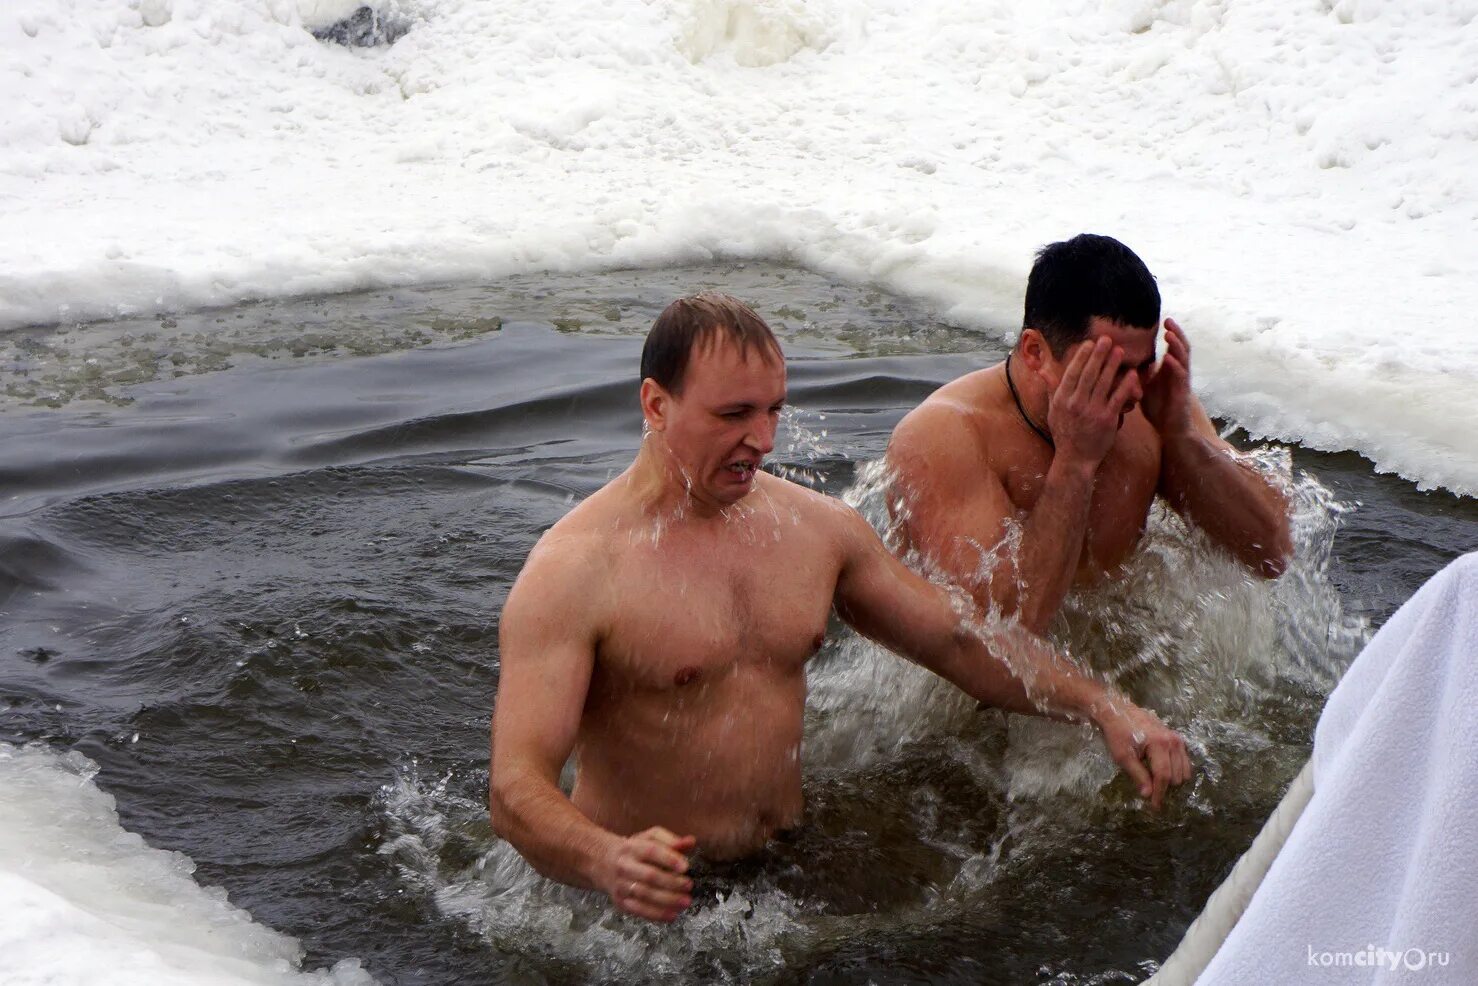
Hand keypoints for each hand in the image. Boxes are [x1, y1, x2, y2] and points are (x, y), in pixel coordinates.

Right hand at [599, 826, 695, 922]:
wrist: (602, 862)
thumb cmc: (633, 849)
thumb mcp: (649, 838)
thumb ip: (670, 840)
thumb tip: (690, 842)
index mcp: (633, 847)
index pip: (651, 851)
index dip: (669, 859)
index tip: (685, 867)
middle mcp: (625, 866)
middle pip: (649, 875)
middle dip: (671, 883)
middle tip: (689, 885)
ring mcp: (621, 885)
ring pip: (645, 894)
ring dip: (667, 900)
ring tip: (685, 902)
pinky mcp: (620, 901)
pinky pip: (639, 910)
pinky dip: (656, 914)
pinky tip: (672, 915)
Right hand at [1046, 336, 1142, 467]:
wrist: (1075, 459)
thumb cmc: (1064, 434)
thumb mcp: (1053, 411)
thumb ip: (1051, 389)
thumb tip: (1042, 370)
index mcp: (1062, 399)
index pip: (1072, 373)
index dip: (1081, 357)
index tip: (1089, 343)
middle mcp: (1075, 403)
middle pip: (1089, 374)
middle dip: (1098, 354)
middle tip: (1107, 339)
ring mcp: (1091, 411)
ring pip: (1104, 383)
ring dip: (1112, 365)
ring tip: (1119, 351)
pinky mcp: (1107, 420)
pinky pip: (1118, 398)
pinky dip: (1125, 385)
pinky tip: (1132, 374)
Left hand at [1092, 697, 1192, 809]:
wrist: (1119, 712)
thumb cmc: (1118, 734)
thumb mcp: (1123, 756)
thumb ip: (1138, 775)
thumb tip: (1148, 795)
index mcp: (1159, 744)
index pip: (1163, 776)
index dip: (1160, 793)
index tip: (1155, 806)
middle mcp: (1173, 742)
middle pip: (1176, 776)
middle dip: (1164, 786)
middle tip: (1149, 787)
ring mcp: (1178, 739)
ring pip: (1184, 771)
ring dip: (1172, 779)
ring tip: (1154, 778)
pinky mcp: (1178, 739)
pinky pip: (1185, 762)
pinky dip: (1176, 770)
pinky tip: (1162, 770)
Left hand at [1141, 318, 1193, 437]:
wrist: (1170, 429)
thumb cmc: (1158, 409)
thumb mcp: (1145, 387)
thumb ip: (1140, 373)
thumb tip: (1128, 359)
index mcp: (1170, 369)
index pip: (1173, 346)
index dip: (1170, 333)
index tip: (1161, 320)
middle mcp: (1179, 372)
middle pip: (1182, 346)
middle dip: (1176, 332)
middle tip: (1168, 319)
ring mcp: (1182, 381)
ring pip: (1184, 358)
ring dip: (1177, 345)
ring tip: (1168, 333)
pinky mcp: (1182, 393)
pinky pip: (1181, 376)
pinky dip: (1175, 366)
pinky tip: (1168, 358)